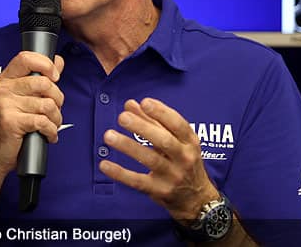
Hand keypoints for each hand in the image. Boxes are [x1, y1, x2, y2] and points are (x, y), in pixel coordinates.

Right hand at [0, 52, 64, 176]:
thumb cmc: (9, 126)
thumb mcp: (22, 98)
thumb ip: (41, 77)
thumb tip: (58, 61)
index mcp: (6, 80)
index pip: (26, 58)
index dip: (45, 64)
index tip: (55, 76)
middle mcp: (3, 89)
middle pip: (43, 83)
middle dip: (57, 99)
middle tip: (54, 109)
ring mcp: (5, 105)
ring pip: (47, 105)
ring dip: (56, 119)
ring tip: (51, 125)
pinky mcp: (11, 122)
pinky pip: (43, 122)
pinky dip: (51, 131)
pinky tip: (48, 135)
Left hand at [99, 98, 219, 220]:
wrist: (196, 199)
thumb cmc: (182, 161)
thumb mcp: (175, 141)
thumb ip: (153, 121)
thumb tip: (130, 104)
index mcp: (190, 142)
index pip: (178, 124)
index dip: (161, 112)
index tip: (144, 102)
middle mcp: (184, 158)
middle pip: (164, 141)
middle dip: (142, 127)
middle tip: (122, 117)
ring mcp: (172, 176)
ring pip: (150, 159)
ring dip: (128, 146)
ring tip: (109, 135)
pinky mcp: (159, 191)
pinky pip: (137, 181)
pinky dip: (120, 173)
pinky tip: (104, 164)